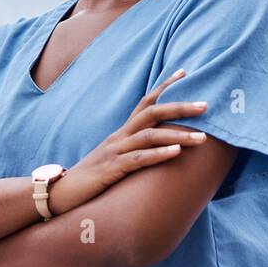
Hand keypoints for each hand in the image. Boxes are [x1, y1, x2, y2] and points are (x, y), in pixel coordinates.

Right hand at [52, 68, 208, 211]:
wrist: (60, 193)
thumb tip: (158, 149)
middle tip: (206, 105)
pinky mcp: (111, 170)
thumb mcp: (115, 160)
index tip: (185, 72)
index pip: (146, 103)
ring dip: (178, 135)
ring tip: (203, 138)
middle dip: (180, 107)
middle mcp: (119, 137)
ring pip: (149, 136)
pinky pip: (138, 159)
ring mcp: (114, 152)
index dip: (165, 87)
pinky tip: (176, 154)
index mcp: (122, 133)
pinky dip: (158, 155)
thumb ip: (134, 151)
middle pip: (152, 113)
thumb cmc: (91, 179)